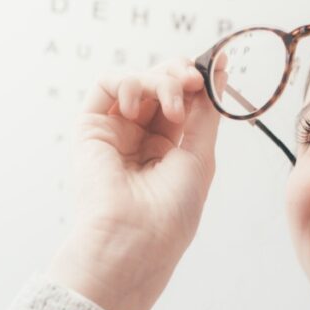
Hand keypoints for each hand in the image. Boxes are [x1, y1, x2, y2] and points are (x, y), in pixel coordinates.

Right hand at [47, 58, 220, 309]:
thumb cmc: (169, 212)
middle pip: (160, 85)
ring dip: (158, 81)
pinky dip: (126, 83)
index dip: (196, 82)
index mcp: (168, 150)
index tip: (213, 69)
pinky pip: (106, 86)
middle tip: (192, 82)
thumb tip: (219, 70)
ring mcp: (115, 132)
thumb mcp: (200, 155)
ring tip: (172, 107)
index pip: (183, 101)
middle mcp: (140, 139)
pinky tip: (135, 106)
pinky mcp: (90, 128)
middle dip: (179, 75)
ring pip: (137, 81)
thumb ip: (206, 111)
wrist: (132, 240)